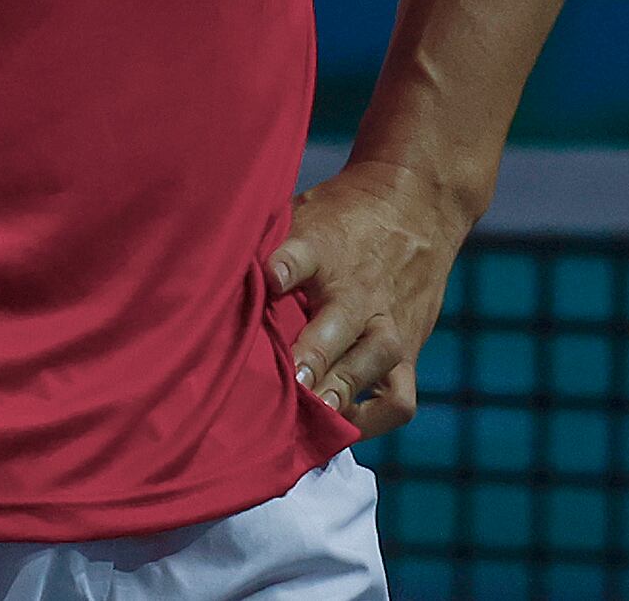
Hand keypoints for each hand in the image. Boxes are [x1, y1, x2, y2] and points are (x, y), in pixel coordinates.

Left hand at [268, 159, 470, 439]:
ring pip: (374, 361)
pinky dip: (372, 420)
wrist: (419, 203)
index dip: (284, 267)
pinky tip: (339, 426)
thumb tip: (209, 271)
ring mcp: (389, 322)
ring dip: (340, 391)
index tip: (269, 279)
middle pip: (340, 322)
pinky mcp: (409, 350)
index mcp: (325, 248)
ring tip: (310, 415)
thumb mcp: (304, 212)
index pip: (302, 254)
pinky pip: (399, 399)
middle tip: (287, 382)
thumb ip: (267, 244)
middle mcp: (359, 290)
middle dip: (313, 357)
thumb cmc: (343, 218)